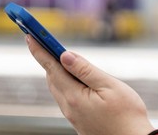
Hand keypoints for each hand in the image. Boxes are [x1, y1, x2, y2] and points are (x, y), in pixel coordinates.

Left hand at [27, 35, 154, 134]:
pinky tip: (74, 78)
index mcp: (74, 97)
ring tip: (58, 56)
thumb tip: (65, 55)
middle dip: (47, 58)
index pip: (51, 67)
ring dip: (56, 71)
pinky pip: (66, 98)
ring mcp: (73, 116)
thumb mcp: (110, 87)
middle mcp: (69, 108)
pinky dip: (65, 83)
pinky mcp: (79, 121)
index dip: (39, 50)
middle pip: (52, 78)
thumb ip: (85, 70)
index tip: (29, 36)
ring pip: (58, 88)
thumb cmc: (127, 115)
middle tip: (42, 40)